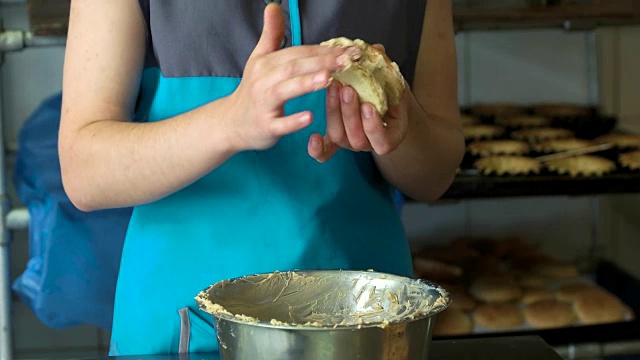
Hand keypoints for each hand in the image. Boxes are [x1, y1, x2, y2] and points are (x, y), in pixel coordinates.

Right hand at [228, 4, 357, 150]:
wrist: (232, 123)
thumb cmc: (253, 91)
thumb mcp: (259, 60)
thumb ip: (270, 34)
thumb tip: (273, 6)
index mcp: (266, 64)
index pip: (298, 53)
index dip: (322, 49)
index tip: (348, 49)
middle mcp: (263, 81)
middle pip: (293, 67)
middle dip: (321, 62)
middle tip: (347, 60)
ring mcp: (264, 104)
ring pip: (284, 91)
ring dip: (306, 84)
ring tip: (327, 78)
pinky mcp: (265, 126)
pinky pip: (279, 124)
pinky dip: (293, 121)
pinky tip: (309, 117)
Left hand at [307, 45, 408, 162]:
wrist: (382, 100)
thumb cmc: (388, 90)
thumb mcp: (391, 81)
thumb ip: (386, 71)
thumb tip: (376, 49)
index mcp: (389, 136)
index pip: (382, 141)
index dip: (373, 126)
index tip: (368, 106)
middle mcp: (368, 144)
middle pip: (356, 138)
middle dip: (350, 113)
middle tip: (346, 89)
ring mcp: (350, 143)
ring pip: (339, 137)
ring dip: (334, 112)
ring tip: (332, 89)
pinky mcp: (334, 142)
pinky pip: (325, 153)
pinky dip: (318, 149)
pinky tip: (312, 136)